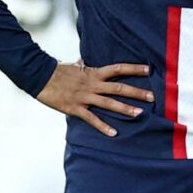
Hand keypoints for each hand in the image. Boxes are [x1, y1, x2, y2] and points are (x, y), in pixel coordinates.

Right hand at [37, 62, 152, 138]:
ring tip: (140, 114)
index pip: (118, 69)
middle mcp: (92, 84)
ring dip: (125, 108)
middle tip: (153, 97)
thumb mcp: (73, 66)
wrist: (39, 77)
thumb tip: (84, 59)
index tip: (149, 70)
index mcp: (93, 73)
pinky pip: (92, 119)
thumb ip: (82, 65)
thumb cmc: (56, 71)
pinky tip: (113, 133)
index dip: (133, 69)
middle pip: (119, 87)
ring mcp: (85, 97)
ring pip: (109, 103)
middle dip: (137, 92)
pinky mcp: (76, 108)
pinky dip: (103, 126)